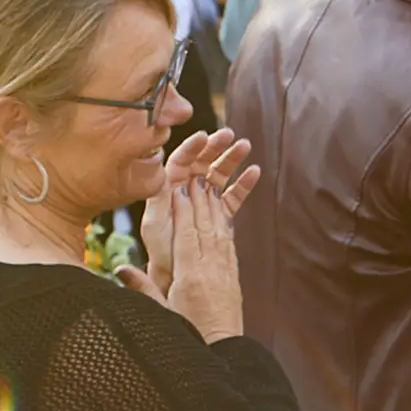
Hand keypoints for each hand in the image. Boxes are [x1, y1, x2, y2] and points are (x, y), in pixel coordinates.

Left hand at [141, 127, 259, 291]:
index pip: (179, 162)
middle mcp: (185, 192)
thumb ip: (160, 204)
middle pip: (200, 163)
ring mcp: (203, 202)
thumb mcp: (155, 226)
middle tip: (229, 135)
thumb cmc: (161, 252)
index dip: (191, 148)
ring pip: (218, 175)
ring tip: (245, 145)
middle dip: (215, 147)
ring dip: (231, 159)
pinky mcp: (218, 215)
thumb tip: (169, 178)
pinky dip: (243, 184)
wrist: (173, 276)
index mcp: (168, 191)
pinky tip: (255, 172)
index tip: (204, 136)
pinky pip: (231, 196)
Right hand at [155, 174, 244, 340]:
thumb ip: (142, 289)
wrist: (225, 354)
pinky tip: (222, 213)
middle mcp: (210, 270)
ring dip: (214, 207)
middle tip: (195, 177)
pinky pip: (228, 245)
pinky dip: (224, 225)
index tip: (179, 187)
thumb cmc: (189, 337)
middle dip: (199, 200)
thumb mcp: (161, 314)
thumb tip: (119, 270)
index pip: (186, 235)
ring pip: (219, 232)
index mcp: (190, 277)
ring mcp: (224, 272)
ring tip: (210, 185)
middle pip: (204, 227)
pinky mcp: (233, 278)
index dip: (183, 209)